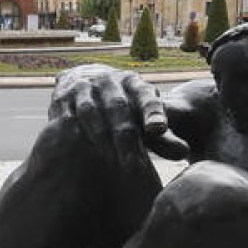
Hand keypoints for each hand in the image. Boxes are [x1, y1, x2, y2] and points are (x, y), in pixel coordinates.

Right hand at [49, 64, 189, 162]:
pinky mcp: (62, 97)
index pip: (146, 97)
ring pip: (91, 110)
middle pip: (119, 107)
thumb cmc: (123, 110)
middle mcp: (109, 81)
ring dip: (100, 135)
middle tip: (135, 166)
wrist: (83, 83)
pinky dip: (72, 131)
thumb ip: (162, 138)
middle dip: (126, 136)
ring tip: (110, 160)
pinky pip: (66, 115)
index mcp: (135, 84)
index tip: (159, 130)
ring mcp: (84, 87)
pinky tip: (80, 149)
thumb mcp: (143, 120)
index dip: (153, 112)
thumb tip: (184, 153)